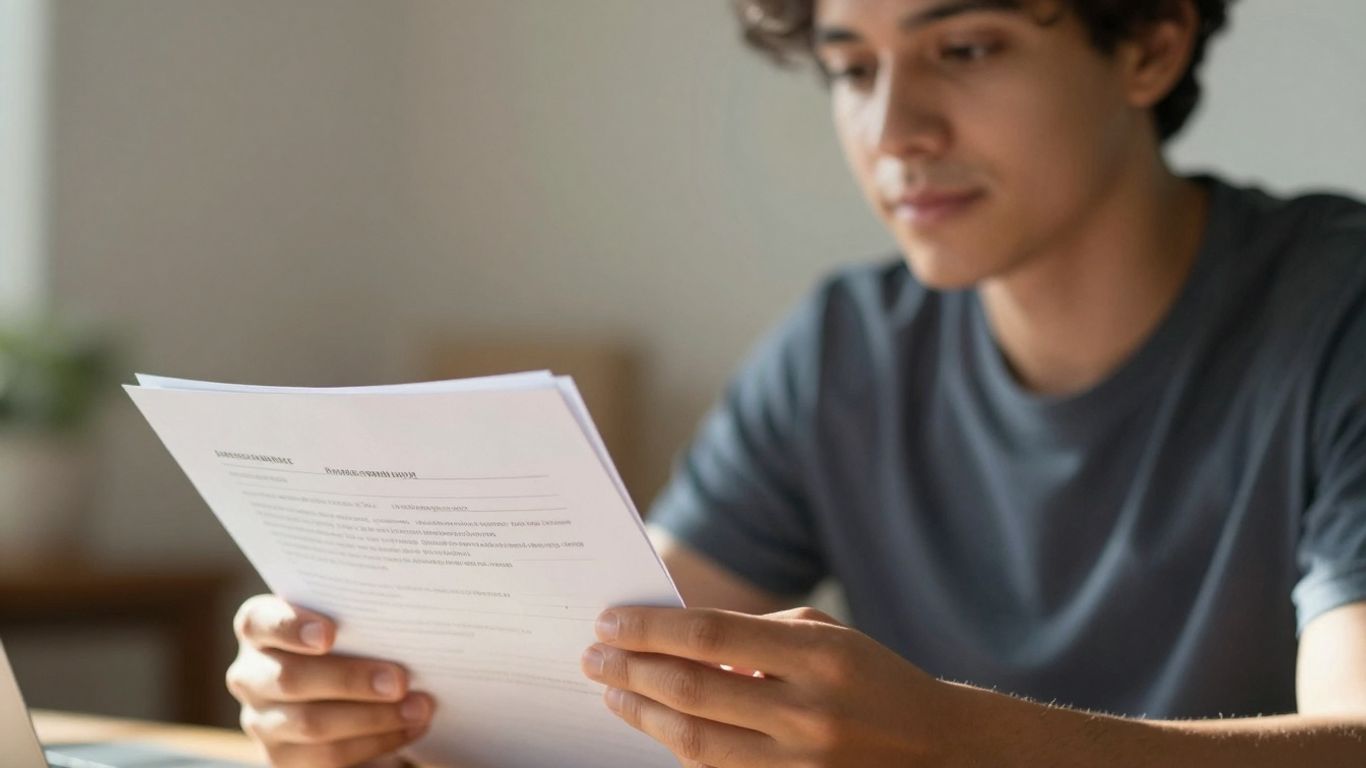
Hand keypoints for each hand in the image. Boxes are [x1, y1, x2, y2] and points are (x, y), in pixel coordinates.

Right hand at [227, 595, 435, 766]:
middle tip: (400, 680)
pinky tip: (408, 729)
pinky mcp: (283, 759)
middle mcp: (251, 675)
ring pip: (311, 724)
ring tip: (418, 708)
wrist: (344, 695)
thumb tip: (407, 623)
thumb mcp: (349, 624)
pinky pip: (328, 757)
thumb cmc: (350, 642)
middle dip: (350, 680)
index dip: (291, 626)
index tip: (329, 634)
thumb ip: (360, 618)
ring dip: (373, 717)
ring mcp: (262, 722)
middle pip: (290, 678)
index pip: (259, 622)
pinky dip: (376, 742)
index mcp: (260, 630)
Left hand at [581, 606, 955, 766]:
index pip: (710, 635)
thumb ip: (753, 636)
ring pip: (695, 742)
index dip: (650, 629)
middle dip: (631, 671)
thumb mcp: (825, 635)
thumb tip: (675, 640)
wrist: (937, 748)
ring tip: (612, 693)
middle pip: (692, 690)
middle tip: (592, 658)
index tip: (609, 621)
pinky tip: (655, 725)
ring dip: (642, 714)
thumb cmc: (870, 678)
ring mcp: (801, 763)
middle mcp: (808, 713)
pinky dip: (678, 748)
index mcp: (818, 656)